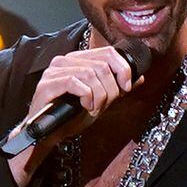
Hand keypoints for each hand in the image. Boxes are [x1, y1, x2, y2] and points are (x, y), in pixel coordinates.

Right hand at [22, 46, 143, 136]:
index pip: (108, 52)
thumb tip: (139, 78)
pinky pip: (76, 83)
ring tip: (94, 109)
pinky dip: (86, 96)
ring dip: (99, 96)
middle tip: (106, 105)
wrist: (50, 135)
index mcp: (77, 60)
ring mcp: (54, 71)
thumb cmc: (71, 116)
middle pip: (102, 65)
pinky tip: (85, 107)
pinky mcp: (47, 84)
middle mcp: (64, 60)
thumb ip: (117, 87)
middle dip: (110, 89)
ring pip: (91, 73)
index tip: (126, 87)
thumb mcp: (101, 100)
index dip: (122, 68)